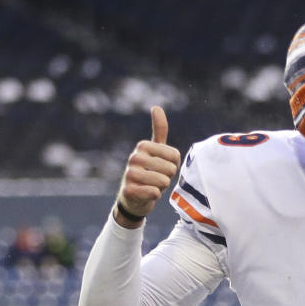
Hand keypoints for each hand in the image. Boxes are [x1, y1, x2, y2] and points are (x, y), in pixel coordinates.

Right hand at [115, 106, 181, 226]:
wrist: (133, 198)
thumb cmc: (149, 172)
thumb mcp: (155, 150)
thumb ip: (159, 130)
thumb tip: (156, 107)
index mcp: (143, 146)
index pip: (175, 156)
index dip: (173, 165)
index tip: (160, 167)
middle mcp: (134, 157)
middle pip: (171, 169)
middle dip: (167, 177)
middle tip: (155, 179)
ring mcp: (130, 174)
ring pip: (163, 181)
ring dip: (161, 187)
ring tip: (150, 186)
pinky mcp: (129, 191)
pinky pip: (155, 193)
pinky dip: (154, 196)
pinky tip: (145, 194)